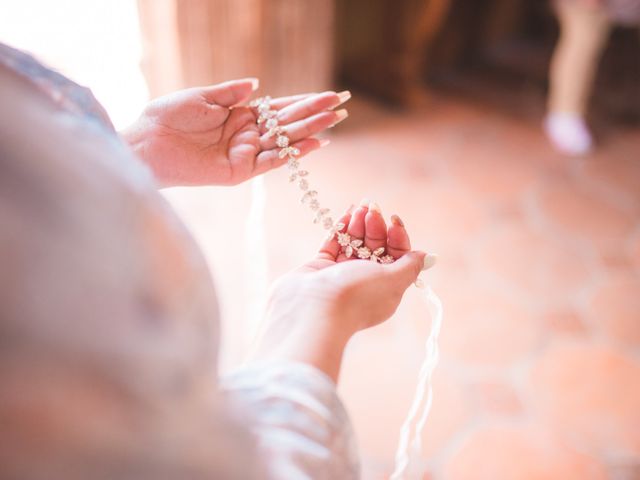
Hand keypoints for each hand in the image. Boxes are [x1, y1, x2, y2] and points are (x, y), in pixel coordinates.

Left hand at [121, 78, 349, 186]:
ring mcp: (245, 153)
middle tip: (342, 105)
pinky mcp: (239, 171)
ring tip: (334, 120)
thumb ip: (231, 93)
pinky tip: (313, 143)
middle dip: (314, 113)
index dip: (304, 101)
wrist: (147, 144)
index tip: (328, 95)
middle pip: (287, 123)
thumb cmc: (167, 117)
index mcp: (239, 114)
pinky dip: (292, 153)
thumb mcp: (202, 97)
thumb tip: (257, 84)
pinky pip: (271, 162)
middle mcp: (246, 134)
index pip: (278, 107)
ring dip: (309, 130)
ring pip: (284, 141)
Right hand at [253, 201, 434, 381]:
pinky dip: (341, 228)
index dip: (398, 238)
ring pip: (354, 243)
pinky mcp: (320, 269)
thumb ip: (410, 266)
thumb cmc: (355, 296)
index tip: (394, 222)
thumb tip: (429, 257)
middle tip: (373, 209)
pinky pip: (333, 244)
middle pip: (375, 248)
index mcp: (386, 289)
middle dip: (377, 227)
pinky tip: (348, 212)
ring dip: (360, 224)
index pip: (397, 257)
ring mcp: (341, 275)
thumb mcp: (391, 280)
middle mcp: (365, 282)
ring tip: (361, 206)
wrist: (311, 309)